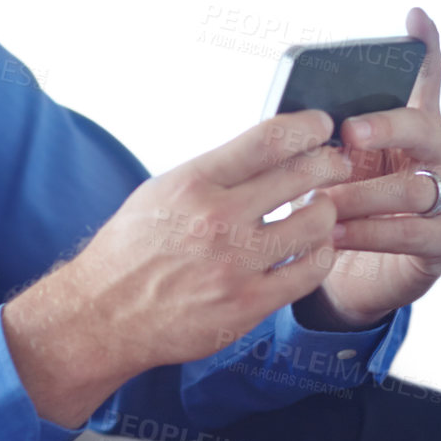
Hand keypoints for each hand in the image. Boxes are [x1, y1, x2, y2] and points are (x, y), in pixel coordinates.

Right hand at [1, 109, 352, 426]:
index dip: (306, 126)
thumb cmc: (132, 251)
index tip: (321, 125)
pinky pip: (311, 272)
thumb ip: (214, 171)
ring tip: (319, 210)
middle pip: (303, 174)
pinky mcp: (248, 304)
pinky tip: (314, 249)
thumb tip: (267, 148)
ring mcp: (236, 265)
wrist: (105, 315)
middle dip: (330, 163)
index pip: (268, 139)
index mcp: (193, 183)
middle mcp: (217, 220)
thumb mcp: (162, 191)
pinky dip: (321, 255)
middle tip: (336, 164)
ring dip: (326, 210)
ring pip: (316, 223)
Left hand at [303, 6, 440, 327]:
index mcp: (410, 128)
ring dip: (361, 195)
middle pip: (424, 128)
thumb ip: (323, 141)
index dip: (426, 49)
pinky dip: (368, 232)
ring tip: (323, 205)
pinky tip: (336, 235)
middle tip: (348, 132)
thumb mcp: (326, 169)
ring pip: (412, 188)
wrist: (342, 280)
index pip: (427, 80)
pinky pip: (411, 232)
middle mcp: (439, 156)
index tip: (414, 17)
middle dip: (386, 126)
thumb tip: (295, 116)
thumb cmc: (336, 211)